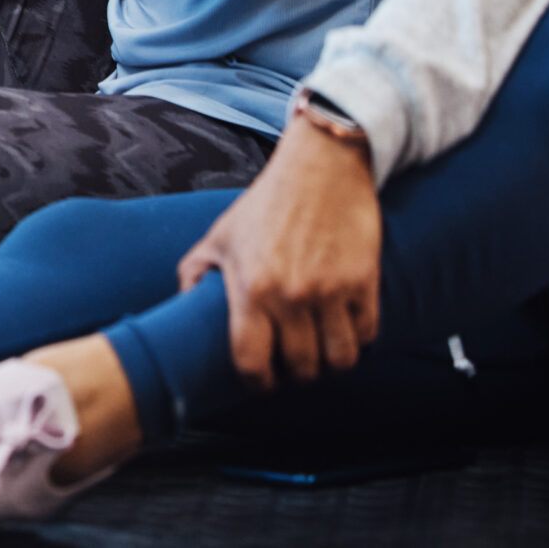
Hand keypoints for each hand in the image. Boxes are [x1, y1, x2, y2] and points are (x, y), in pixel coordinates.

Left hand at [175, 117, 381, 388]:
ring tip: (322, 352)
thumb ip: (196, 273)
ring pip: (340, 360)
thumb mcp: (221, 235)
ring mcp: (331, 291)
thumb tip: (181, 307)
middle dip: (296, 374)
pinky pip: (367, 334)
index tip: (261, 379)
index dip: (256, 382)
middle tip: (294, 365)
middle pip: (301, 368)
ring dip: (331, 363)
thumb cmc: (267, 203)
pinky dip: (358, 339)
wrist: (321, 167)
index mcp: (251, 288)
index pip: (252, 362)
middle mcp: (290, 295)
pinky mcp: (364, 282)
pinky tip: (345, 327)